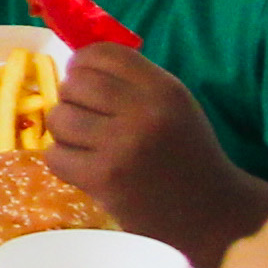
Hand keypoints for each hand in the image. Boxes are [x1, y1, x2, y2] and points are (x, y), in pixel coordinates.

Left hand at [43, 46, 245, 261]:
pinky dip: (62, 160)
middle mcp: (143, 111)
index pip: (102, 54)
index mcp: (163, 88)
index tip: (84, 81)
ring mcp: (121, 145)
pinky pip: (56, 156)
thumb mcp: (175, 105)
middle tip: (85, 117)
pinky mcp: (103, 178)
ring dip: (64, 130)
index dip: (82, 64)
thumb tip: (78, 64)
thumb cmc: (189, 155)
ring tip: (83, 142)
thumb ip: (134, 83)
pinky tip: (82, 166)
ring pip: (59, 118)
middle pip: (75, 84)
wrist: (211, 213)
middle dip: (71, 99)